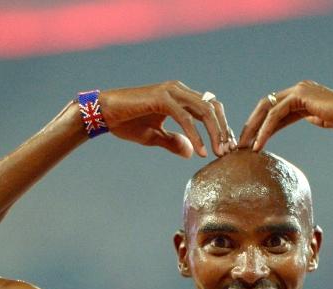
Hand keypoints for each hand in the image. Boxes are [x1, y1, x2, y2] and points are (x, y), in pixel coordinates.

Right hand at [99, 81, 235, 157]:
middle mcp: (179, 91)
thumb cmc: (127, 123)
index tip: (226, 148)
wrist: (105, 114)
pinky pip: (185, 118)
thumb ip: (173, 142)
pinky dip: (195, 135)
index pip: (210, 109)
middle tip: (228, 152)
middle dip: (223, 130)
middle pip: (212, 107)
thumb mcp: (155, 137)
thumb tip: (190, 153)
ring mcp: (171, 92)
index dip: (221, 127)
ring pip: (203, 110)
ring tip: (218, 153)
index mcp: (180, 98)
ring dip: (214, 133)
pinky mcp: (162, 98)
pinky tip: (200, 151)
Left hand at [238, 80, 332, 151]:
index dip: (260, 126)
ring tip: (244, 148)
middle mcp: (300, 89)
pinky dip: (265, 130)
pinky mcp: (301, 96)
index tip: (250, 144)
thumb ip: (316, 118)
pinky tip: (258, 145)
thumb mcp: (328, 122)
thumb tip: (312, 118)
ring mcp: (300, 90)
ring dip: (253, 129)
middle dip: (251, 126)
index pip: (274, 110)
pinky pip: (276, 114)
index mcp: (303, 96)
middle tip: (239, 145)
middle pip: (266, 106)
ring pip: (267, 108)